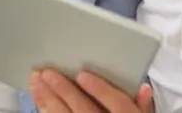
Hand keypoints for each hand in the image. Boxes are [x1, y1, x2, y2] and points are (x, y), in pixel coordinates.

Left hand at [29, 68, 153, 112]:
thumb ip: (140, 103)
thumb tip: (144, 88)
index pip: (118, 104)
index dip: (100, 89)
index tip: (84, 75)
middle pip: (85, 110)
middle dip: (65, 91)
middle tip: (49, 73)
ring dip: (49, 100)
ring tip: (37, 81)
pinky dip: (46, 111)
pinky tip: (39, 100)